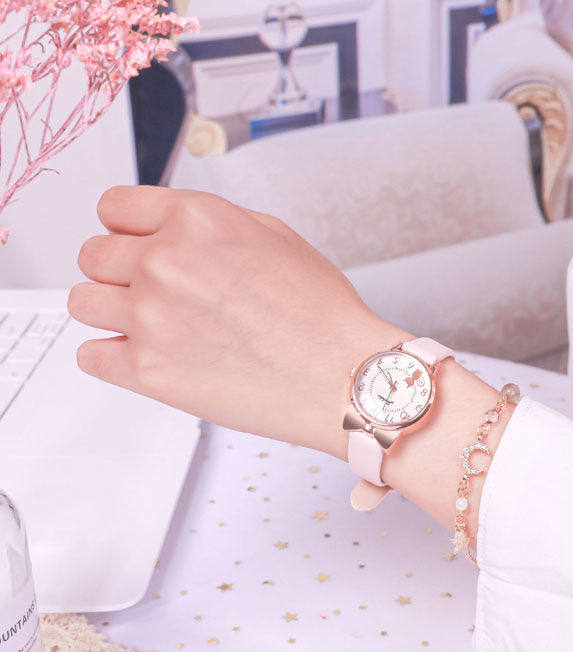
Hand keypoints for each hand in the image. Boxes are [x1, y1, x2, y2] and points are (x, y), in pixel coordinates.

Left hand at [68, 186, 409, 457]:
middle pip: (93, 254)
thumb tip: (177, 227)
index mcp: (196, 220)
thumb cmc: (323, 315)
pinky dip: (112, 357)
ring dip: (111, 312)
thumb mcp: (277, 238)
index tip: (132, 244)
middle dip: (119, 271)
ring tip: (151, 326)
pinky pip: (90, 356)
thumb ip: (214, 225)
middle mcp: (165, 261)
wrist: (342, 376)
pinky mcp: (146, 370)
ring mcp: (150, 316)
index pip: (113, 207)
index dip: (125, 228)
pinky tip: (147, 357)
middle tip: (151, 292)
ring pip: (83, 301)